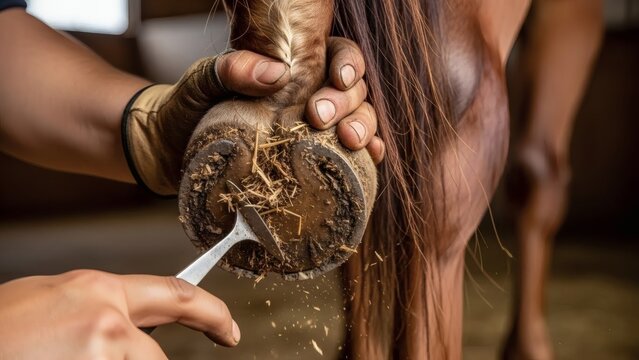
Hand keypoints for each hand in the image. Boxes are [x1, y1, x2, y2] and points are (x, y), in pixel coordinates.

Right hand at [0, 270, 238, 358]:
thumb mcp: (46, 302)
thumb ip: (92, 309)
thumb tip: (125, 323)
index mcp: (97, 289)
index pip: (176, 293)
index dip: (211, 312)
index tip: (230, 330)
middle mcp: (107, 317)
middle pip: (155, 356)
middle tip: (107, 358)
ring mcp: (102, 351)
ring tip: (57, 356)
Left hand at [122, 37, 383, 195]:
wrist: (170, 151)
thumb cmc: (186, 108)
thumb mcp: (202, 81)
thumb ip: (230, 69)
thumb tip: (274, 73)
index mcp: (291, 68)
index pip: (334, 54)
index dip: (348, 63)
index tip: (339, 77)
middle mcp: (308, 95)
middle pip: (352, 89)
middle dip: (348, 101)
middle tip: (320, 116)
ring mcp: (311, 129)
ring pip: (358, 118)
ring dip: (363, 127)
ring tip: (350, 141)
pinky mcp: (308, 159)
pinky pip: (345, 154)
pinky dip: (364, 155)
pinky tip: (369, 159)